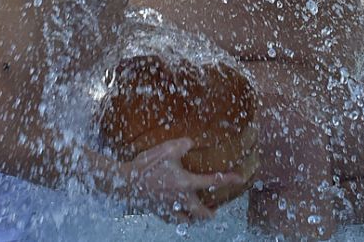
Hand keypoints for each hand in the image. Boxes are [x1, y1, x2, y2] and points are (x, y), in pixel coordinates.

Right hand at [123, 138, 246, 221]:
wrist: (124, 182)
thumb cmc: (146, 165)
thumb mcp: (167, 149)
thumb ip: (183, 144)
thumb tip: (192, 142)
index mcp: (186, 183)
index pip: (213, 181)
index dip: (228, 179)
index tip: (240, 178)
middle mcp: (180, 199)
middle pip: (201, 213)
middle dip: (210, 214)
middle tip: (215, 211)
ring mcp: (169, 208)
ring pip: (187, 220)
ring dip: (195, 218)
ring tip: (198, 213)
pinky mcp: (158, 211)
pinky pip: (172, 219)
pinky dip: (178, 218)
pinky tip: (177, 212)